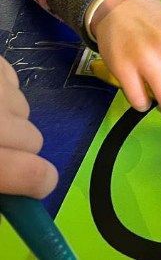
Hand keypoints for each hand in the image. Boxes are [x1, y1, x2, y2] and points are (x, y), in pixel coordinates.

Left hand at [0, 56, 57, 197]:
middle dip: (17, 147)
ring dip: (8, 118)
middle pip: (33, 141)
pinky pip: (14, 84)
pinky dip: (2, 92)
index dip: (40, 184)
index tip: (38, 185)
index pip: (34, 176)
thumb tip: (18, 192)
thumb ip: (0, 179)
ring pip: (24, 111)